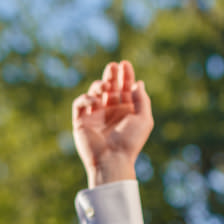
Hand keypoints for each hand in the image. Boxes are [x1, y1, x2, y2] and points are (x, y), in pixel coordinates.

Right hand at [72, 60, 153, 186]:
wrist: (112, 159)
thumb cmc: (130, 142)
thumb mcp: (144, 119)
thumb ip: (142, 100)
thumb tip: (138, 83)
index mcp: (125, 112)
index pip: (124, 89)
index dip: (125, 75)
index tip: (125, 64)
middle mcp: (110, 112)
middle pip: (109, 88)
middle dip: (111, 75)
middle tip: (113, 66)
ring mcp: (95, 116)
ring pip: (94, 93)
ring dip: (99, 85)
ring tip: (105, 86)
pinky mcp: (81, 122)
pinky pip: (80, 104)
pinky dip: (86, 99)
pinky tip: (96, 101)